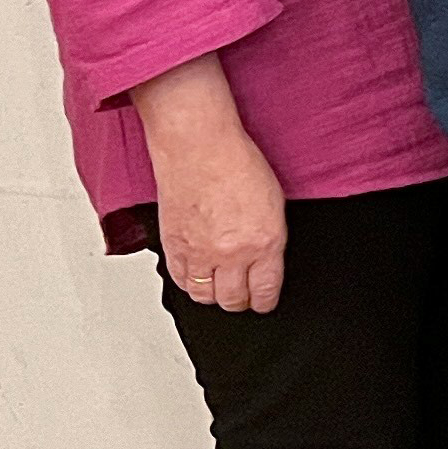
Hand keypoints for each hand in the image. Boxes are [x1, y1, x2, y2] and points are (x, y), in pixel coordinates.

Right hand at [133, 57, 284, 313]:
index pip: (265, 291)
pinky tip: (196, 276)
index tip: (264, 302)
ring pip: (204, 296)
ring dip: (213, 296)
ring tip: (220, 288)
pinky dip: (189, 283)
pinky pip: (180, 280)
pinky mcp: (173, 245)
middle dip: (241, 303)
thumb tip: (265, 262)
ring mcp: (199, 251)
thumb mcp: (274, 204)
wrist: (198, 146)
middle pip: (233, 300)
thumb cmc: (237, 163)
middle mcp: (231, 253)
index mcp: (263, 243)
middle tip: (243, 297)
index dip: (265, 301)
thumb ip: (270, 239)